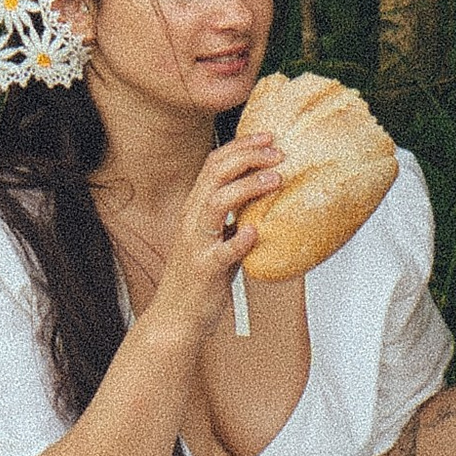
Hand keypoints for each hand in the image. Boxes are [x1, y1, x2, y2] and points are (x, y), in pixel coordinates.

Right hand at [136, 134, 281, 348]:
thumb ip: (234, 216)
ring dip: (247, 187)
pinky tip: (255, 232)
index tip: (268, 137)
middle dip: (248, 157)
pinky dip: (239, 240)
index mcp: (195, 209)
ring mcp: (197, 245)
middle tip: (278, 153)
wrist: (177, 318)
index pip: (213, 164)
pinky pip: (221, 252)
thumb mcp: (218, 238)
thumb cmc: (201, 278)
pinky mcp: (204, 270)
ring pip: (216, 203)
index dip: (240, 146)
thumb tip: (265, 193)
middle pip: (215, 174)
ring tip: (275, 180)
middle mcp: (192, 220)